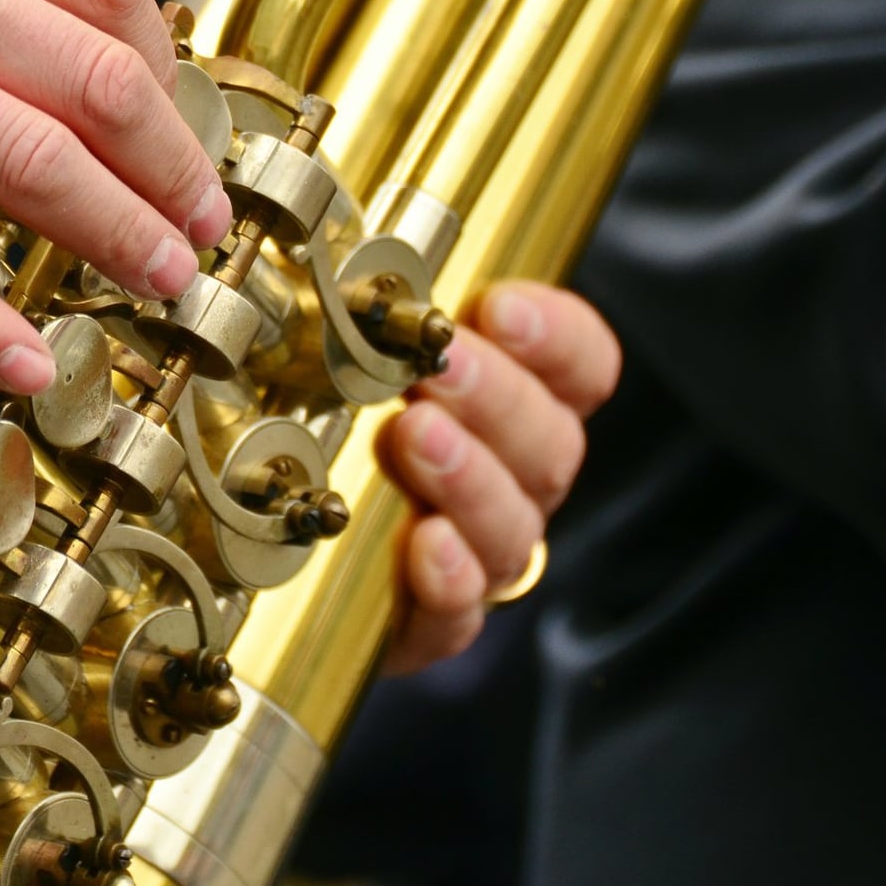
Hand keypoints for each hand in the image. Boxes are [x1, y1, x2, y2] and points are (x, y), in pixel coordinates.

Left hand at [380, 282, 620, 673]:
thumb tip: (376, 262)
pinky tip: (425, 545)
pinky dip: (448, 578)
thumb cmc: (345, 432)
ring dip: (468, 477)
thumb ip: (398, 321)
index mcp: (523, 407)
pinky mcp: (435, 623)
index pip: (584, 367)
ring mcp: (482, 556)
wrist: (302, 566)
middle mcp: (518, 482)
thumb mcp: (373, 361)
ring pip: (511, 524)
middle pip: (550, 442)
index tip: (501, 309)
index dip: (558, 338)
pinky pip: (460, 612)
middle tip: (438, 370)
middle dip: (496, 399)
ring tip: (414, 439)